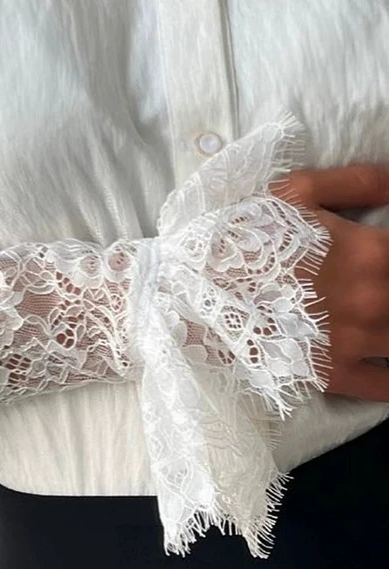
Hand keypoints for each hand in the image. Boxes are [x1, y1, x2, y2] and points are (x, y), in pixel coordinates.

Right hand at [269, 164, 388, 401]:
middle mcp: (374, 300)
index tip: (387, 258)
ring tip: (379, 317)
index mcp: (371, 253)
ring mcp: (355, 342)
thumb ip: (358, 181)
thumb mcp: (296, 192)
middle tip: (375, 287)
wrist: (198, 284)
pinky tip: (384, 360)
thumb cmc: (248, 232)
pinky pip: (386, 387)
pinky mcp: (334, 374)